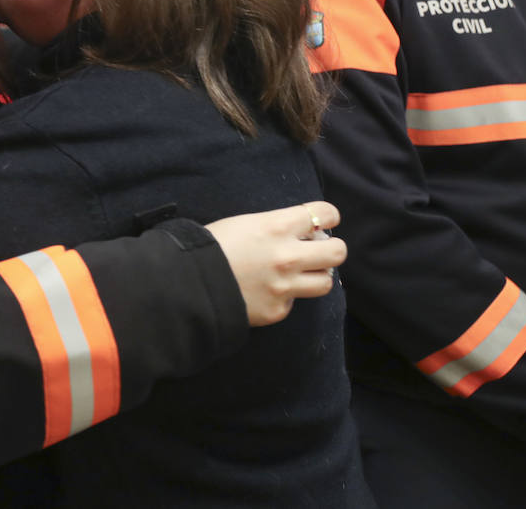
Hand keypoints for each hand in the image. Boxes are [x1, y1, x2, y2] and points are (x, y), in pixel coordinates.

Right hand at [205, 201, 346, 326]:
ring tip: (297, 274)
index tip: (322, 223)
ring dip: (315, 276)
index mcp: (277, 226)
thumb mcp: (245, 223)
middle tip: (318, 251)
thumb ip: (277, 227)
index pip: (326, 214)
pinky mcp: (277, 310)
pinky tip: (265, 291)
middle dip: (331, 250)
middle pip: (338, 252)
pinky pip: (293, 302)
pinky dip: (284, 297)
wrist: (187, 282)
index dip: (327, 217)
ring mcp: (285, 286)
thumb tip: (303, 233)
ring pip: (325, 282)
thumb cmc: (211, 245)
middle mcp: (288, 256)